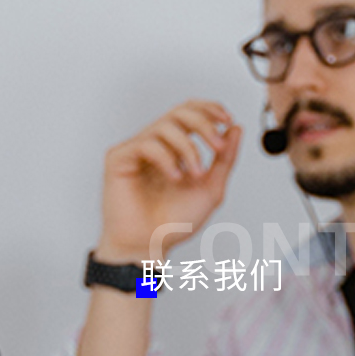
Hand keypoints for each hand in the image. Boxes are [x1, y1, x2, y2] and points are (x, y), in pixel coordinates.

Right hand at [95, 100, 242, 260]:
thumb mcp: (211, 188)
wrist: (151, 246)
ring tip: (196, 174)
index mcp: (175, 147)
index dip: (209, 109)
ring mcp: (136, 150)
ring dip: (189, 148)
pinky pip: (146, 143)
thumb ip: (225, 159)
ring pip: (165, 126)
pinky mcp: (119, 158)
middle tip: (218, 146)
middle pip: (179, 111)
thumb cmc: (175, 221)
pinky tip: (175, 178)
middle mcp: (155, 144)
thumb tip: (235, 128)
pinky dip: (167, 158)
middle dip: (204, 124)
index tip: (227, 120)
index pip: (189, 112)